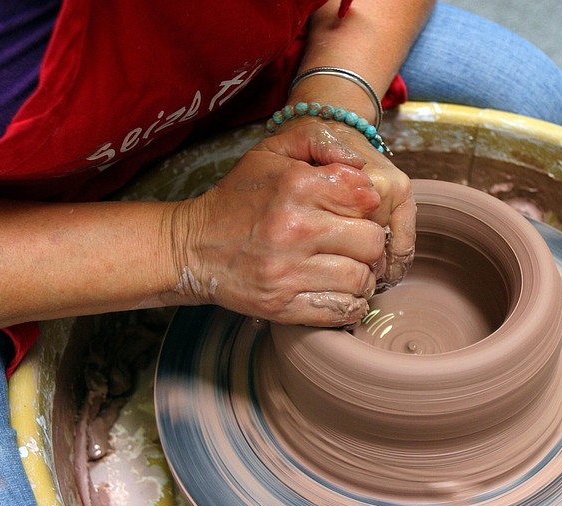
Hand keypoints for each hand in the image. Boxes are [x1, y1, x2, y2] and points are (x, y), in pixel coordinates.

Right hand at [165, 121, 387, 325]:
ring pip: (361, 279)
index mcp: (296, 186)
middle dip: (369, 242)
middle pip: (371, 241)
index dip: (367, 204)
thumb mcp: (269, 152)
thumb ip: (317, 140)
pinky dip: (350, 303)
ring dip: (362, 275)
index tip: (354, 210)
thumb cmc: (237, 198)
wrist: (190, 247)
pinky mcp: (283, 306)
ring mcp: (288, 272)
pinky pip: (342, 310)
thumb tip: (361, 164)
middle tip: (356, 243)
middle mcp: (295, 229)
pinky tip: (339, 291)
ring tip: (348, 268)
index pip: (365, 197)